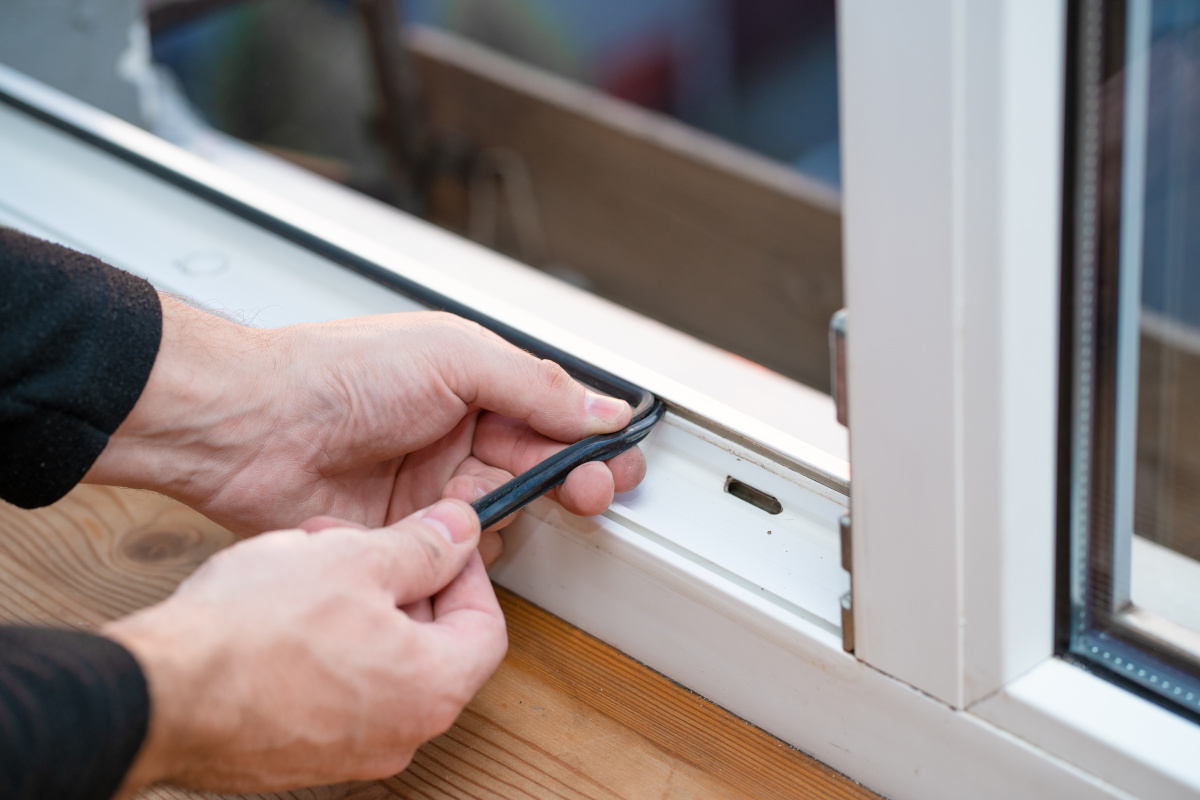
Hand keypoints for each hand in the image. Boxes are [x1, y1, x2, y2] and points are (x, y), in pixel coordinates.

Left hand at [86, 297, 647, 560]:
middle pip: (536, 464)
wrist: (249, 426)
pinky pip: (457, 547)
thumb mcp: (455, 358)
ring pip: (503, 509)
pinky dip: (470, 546)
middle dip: (571, 478)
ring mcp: (429, 482)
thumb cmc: (336, 372)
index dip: (590, 436)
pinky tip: (466, 534)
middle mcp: (455, 430)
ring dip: (514, 511)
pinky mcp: (402, 529)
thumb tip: (601, 407)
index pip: (552, 411)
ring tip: (502, 498)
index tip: (619, 457)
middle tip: (593, 491)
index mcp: (471, 379)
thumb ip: (536, 387)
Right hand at [104, 499, 504, 792]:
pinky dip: (324, 645)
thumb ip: (422, 548)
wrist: (158, 694)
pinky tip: (282, 607)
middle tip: (361, 543)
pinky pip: (334, 689)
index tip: (441, 543)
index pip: (485, 626)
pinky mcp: (299, 754)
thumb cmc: (252, 632)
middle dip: (401, 581)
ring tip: (309, 563)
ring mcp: (349, 752)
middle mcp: (401, 734)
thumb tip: (460, 533)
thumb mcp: (355, 559)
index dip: (467, 573)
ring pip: (378, 662)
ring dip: (357, 605)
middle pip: (432, 644)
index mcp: (432, 689)